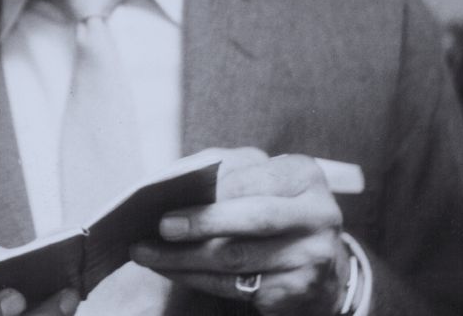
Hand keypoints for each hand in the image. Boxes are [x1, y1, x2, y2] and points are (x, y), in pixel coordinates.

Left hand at [129, 148, 350, 314]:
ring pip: (237, 258)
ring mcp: (311, 256)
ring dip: (183, 257)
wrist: (317, 261)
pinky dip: (195, 277)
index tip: (171, 197)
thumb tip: (169, 180)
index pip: (252, 179)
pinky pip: (235, 286)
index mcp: (303, 175)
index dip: (211, 189)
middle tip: (162, 226)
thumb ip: (220, 173)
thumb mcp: (256, 180)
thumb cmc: (270, 208)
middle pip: (253, 218)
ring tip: (145, 252)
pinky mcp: (297, 290)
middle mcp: (317, 214)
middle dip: (201, 223)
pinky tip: (169, 270)